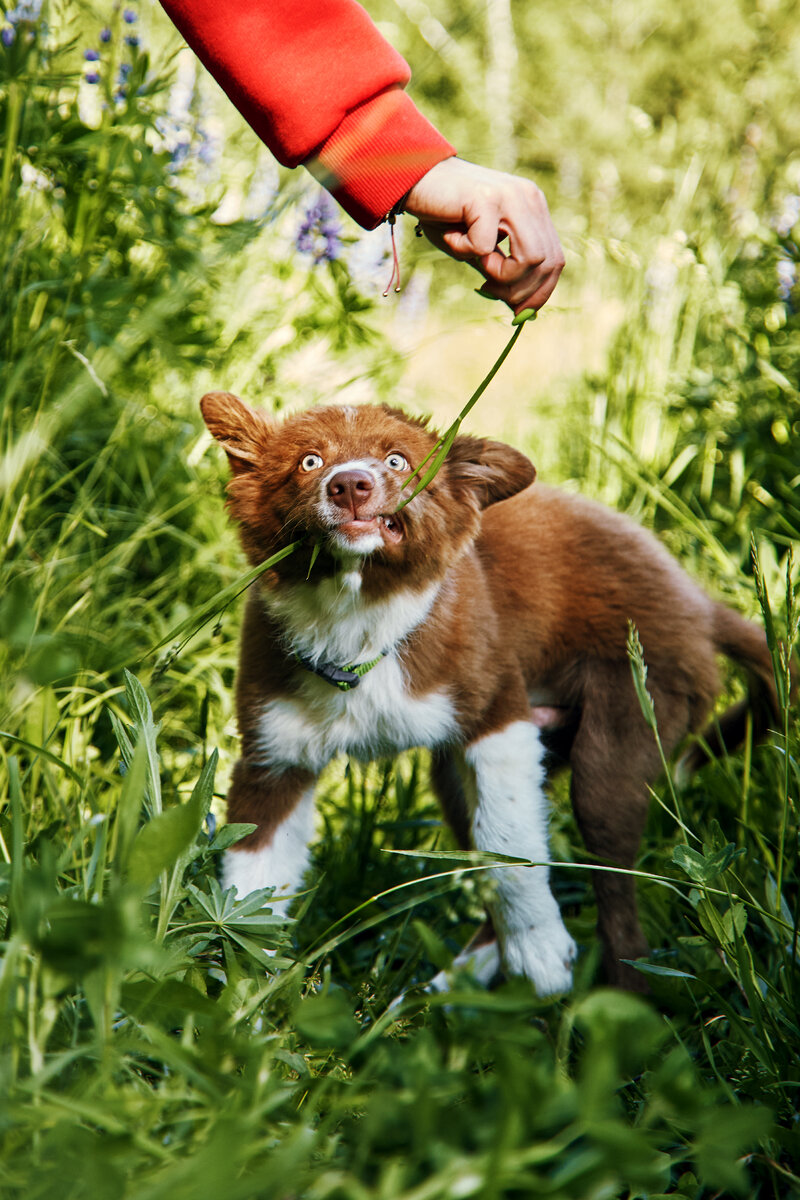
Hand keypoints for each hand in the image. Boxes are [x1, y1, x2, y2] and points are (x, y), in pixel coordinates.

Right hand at [404, 157, 563, 313]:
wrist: (414, 180)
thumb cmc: (445, 217)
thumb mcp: (480, 251)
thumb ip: (504, 273)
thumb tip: (524, 312)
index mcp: (534, 208)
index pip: (555, 259)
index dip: (540, 292)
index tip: (518, 311)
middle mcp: (529, 198)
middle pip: (547, 263)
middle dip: (519, 291)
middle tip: (488, 289)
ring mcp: (511, 196)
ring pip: (529, 258)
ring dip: (499, 274)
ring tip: (474, 259)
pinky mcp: (486, 199)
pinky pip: (484, 247)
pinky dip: (463, 250)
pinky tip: (451, 234)